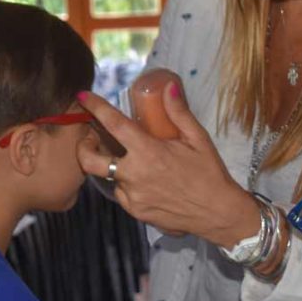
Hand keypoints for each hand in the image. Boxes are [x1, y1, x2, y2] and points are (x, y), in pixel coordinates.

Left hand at [76, 85, 258, 246]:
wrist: (218, 213)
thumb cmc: (209, 173)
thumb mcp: (198, 139)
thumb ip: (179, 112)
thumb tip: (167, 87)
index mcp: (148, 152)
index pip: (114, 124)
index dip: (95, 107)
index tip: (83, 96)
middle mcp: (134, 175)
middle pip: (90, 160)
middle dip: (84, 147)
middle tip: (93, 139)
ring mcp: (132, 196)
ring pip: (108, 178)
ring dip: (112, 167)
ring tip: (128, 160)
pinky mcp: (136, 212)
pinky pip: (122, 194)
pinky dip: (126, 185)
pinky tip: (143, 181)